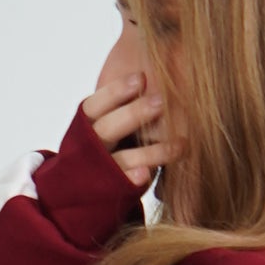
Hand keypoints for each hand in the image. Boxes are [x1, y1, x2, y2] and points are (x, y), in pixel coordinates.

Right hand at [83, 71, 183, 191]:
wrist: (84, 194)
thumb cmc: (112, 142)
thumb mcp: (110, 118)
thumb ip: (125, 101)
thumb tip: (149, 70)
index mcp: (86, 126)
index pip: (94, 106)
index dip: (115, 93)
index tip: (139, 79)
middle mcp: (90, 148)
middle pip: (105, 130)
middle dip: (133, 116)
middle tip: (159, 103)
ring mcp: (102, 172)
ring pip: (121, 160)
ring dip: (149, 152)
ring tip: (180, 146)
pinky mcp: (115, 192)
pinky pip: (123, 186)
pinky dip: (132, 179)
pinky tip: (146, 175)